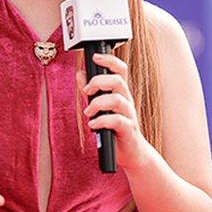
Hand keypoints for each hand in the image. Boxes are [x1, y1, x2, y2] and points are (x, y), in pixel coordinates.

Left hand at [81, 53, 149, 170]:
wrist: (132, 154)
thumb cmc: (116, 130)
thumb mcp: (101, 108)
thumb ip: (91, 92)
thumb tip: (80, 74)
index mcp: (121, 94)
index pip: (120, 70)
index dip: (109, 60)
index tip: (95, 57)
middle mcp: (127, 102)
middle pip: (118, 81)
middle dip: (98, 82)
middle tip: (87, 92)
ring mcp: (129, 116)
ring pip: (118, 100)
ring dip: (98, 104)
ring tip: (88, 113)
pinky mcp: (128, 130)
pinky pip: (118, 121)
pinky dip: (102, 121)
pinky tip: (93, 126)